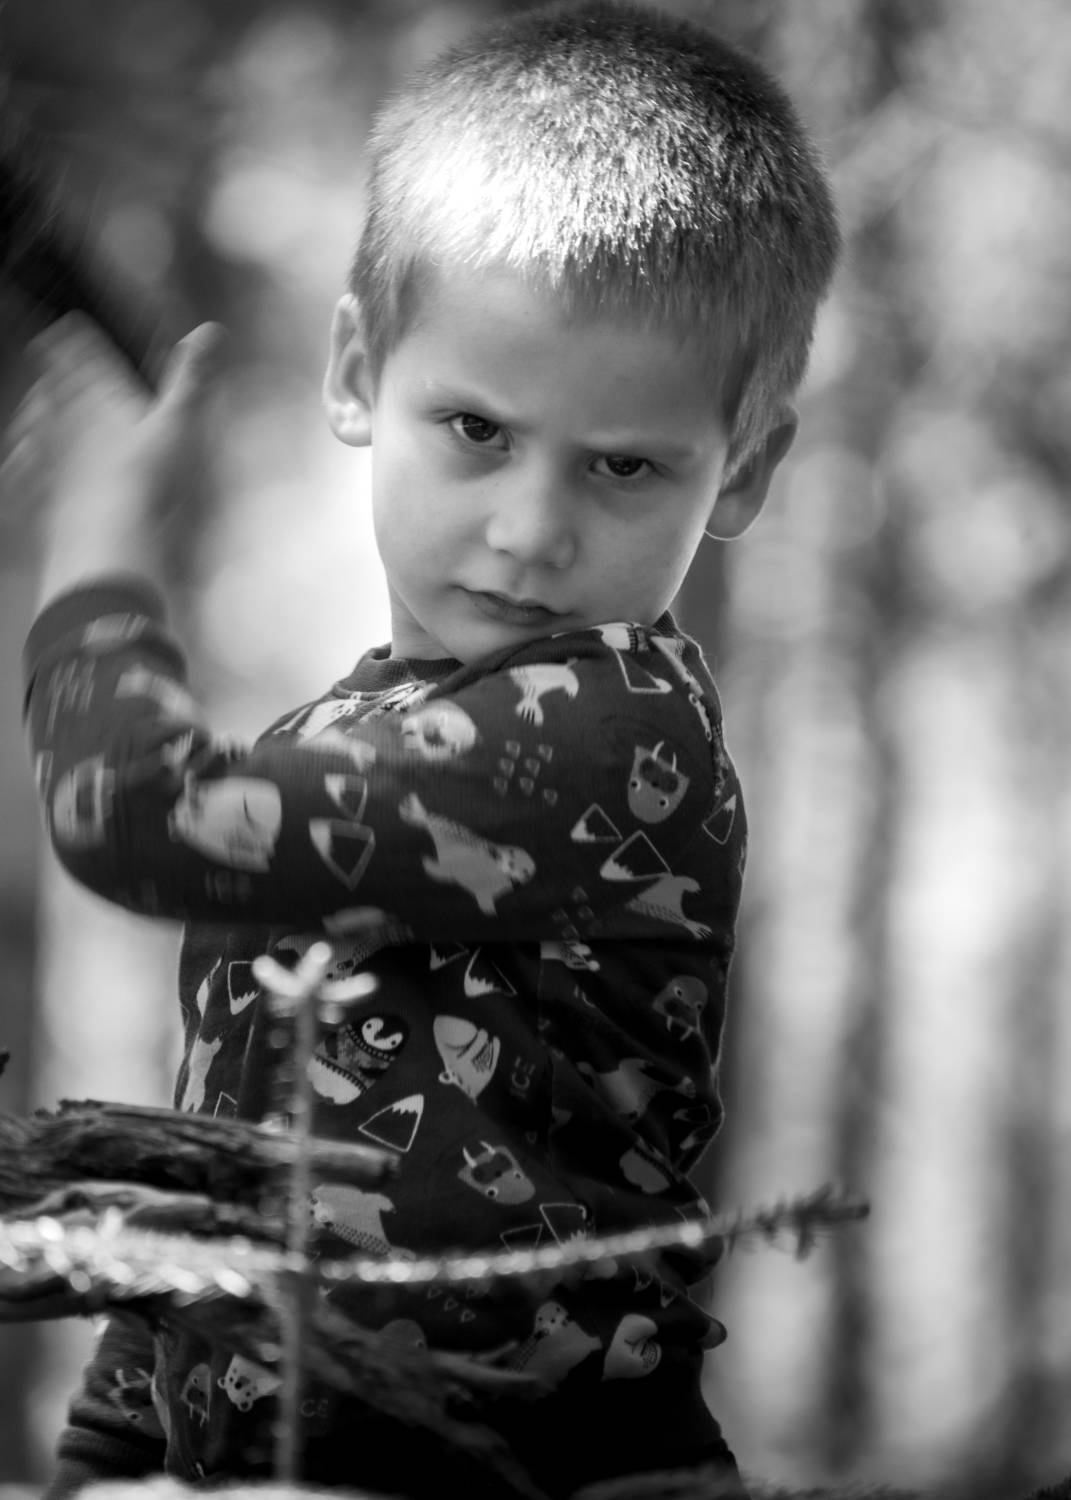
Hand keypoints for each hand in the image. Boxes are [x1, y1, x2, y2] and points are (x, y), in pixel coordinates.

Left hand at [3, 314, 224, 600]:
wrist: (109, 538)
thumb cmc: (147, 479)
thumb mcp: (180, 423)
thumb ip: (192, 377)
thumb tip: (211, 331)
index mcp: (101, 397)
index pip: (81, 356)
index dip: (73, 338)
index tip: (66, 325)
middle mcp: (67, 418)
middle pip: (54, 384)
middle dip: (53, 369)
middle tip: (45, 352)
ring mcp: (50, 455)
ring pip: (36, 420)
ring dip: (36, 407)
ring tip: (35, 400)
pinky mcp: (42, 490)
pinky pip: (23, 467)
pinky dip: (20, 458)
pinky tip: (17, 458)